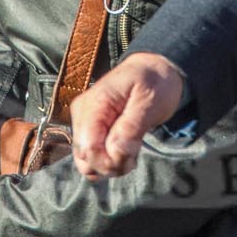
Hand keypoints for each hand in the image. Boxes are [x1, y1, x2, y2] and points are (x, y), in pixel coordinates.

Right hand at [70, 51, 185, 178]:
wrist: (154, 71)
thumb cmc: (154, 84)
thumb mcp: (150, 102)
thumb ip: (131, 127)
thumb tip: (115, 154)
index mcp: (94, 104)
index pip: (89, 148)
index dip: (110, 162)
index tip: (133, 159)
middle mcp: (82, 113)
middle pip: (85, 158)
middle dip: (111, 165)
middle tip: (135, 154)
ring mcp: (82, 122)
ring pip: (86, 161)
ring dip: (109, 164)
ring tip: (131, 150)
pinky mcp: (88, 129)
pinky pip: (91, 156)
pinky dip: (107, 160)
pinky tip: (124, 149)